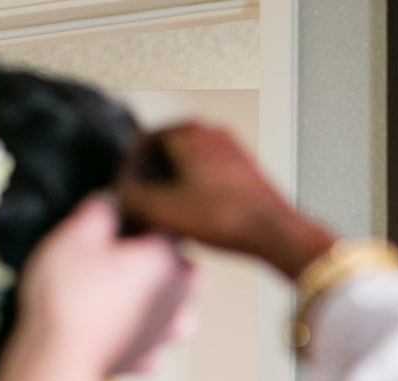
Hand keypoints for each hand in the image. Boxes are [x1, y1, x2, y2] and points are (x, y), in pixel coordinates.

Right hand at [13, 198, 196, 377]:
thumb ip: (98, 212)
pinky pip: (154, 346)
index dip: (146, 215)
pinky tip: (120, 333)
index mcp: (165, 258)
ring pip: (182, 313)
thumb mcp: (75, 236)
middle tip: (134, 256)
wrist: (60, 357)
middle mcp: (177, 295)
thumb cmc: (69, 295)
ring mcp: (166, 332)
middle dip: (169, 261)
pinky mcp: (147, 360)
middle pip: (188, 270)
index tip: (128, 212)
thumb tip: (110, 201)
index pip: (169, 223)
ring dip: (166, 305)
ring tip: (135, 298)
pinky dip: (141, 340)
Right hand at [117, 122, 335, 279]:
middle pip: (165, 152)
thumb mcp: (162, 210)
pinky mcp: (245, 174)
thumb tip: (122, 196)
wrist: (275, 234)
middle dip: (149, 178)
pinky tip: (190, 219)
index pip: (143, 141)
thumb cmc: (229, 217)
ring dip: (170, 188)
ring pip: (187, 166)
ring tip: (163, 214)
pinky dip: (192, 194)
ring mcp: (232, 153)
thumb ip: (131, 197)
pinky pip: (207, 179)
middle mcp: (213, 134)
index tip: (124, 189)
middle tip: (140, 202)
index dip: (128, 169)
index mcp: (190, 131)